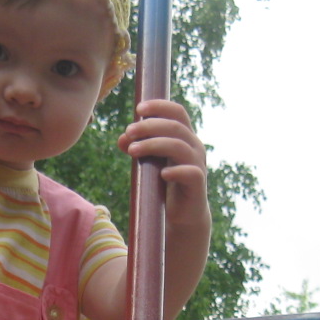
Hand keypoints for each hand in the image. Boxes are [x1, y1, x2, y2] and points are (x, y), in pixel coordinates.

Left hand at [118, 99, 208, 219]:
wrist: (183, 213)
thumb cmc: (165, 183)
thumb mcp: (150, 162)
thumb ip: (138, 147)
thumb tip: (122, 138)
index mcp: (184, 137)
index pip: (177, 112)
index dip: (160, 106)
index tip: (138, 108)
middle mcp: (194, 147)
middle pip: (175, 127)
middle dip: (149, 126)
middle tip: (128, 132)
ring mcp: (197, 165)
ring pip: (179, 146)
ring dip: (154, 145)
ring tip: (132, 151)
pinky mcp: (197, 184)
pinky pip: (190, 173)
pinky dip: (175, 171)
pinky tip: (162, 174)